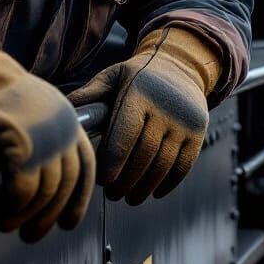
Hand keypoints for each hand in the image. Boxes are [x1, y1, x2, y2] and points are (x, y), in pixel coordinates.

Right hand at [0, 35, 94, 241]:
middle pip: (66, 185)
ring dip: (25, 216)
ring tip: (6, 224)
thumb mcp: (37, 117)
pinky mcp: (20, 140)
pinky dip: (12, 206)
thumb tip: (49, 192)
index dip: (78, 200)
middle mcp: (63, 127)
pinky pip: (23, 188)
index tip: (68, 222)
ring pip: (46, 191)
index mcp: (69, 122)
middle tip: (31, 234)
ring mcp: (44, 133)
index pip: (86, 167)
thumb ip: (49, 144)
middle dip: (49, 216)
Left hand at [68, 26, 221, 204]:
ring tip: (130, 197)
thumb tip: (66, 110)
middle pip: (144, 155)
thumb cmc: (138, 75)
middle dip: (126, 181)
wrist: (180, 65)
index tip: (102, 181)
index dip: (113, 163)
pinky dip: (169, 183)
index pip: (124, 136)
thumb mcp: (114, 74)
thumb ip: (90, 93)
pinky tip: (154, 192)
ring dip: (145, 187)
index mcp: (140, 94)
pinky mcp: (198, 131)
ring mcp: (184, 121)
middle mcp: (165, 107)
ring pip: (164, 164)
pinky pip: (184, 165)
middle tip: (113, 194)